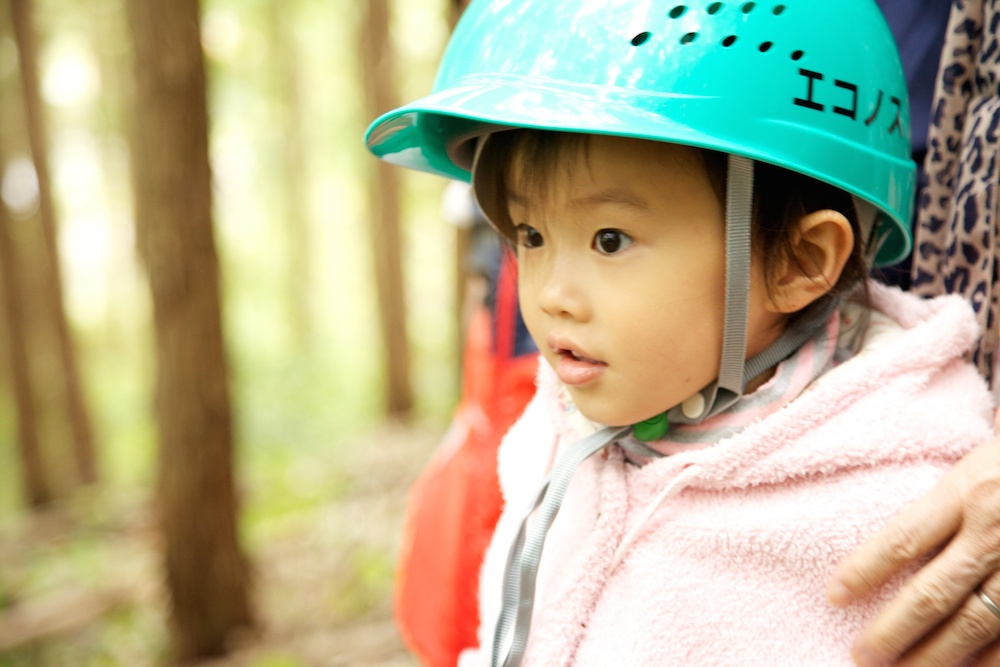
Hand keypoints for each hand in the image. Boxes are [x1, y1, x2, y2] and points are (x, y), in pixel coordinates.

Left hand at [826, 426, 999, 665]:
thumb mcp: (978, 461)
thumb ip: (944, 501)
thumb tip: (898, 545)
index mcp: (968, 492)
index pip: (903, 538)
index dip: (864, 571)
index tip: (833, 596)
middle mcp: (995, 532)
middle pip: (934, 593)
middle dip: (893, 631)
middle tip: (861, 657)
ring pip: (976, 623)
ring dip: (937, 656)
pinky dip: (993, 660)